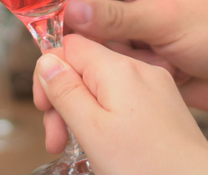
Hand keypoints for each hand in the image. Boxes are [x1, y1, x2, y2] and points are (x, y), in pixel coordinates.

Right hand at [31, 35, 207, 173]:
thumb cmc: (148, 164)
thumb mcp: (93, 128)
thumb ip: (65, 90)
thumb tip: (46, 60)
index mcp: (119, 67)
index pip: (70, 45)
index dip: (49, 71)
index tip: (43, 105)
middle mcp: (139, 70)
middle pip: (86, 68)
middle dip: (63, 99)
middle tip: (54, 137)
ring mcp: (155, 87)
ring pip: (103, 87)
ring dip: (82, 112)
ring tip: (71, 146)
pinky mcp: (164, 106)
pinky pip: (124, 100)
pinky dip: (107, 117)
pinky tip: (103, 141)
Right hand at [63, 0, 207, 111]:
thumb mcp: (169, 17)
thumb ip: (118, 16)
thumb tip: (72, 10)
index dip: (74, 10)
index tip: (57, 33)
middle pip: (93, 20)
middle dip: (92, 42)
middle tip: (89, 59)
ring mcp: (143, 32)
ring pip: (103, 48)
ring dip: (111, 63)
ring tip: (138, 66)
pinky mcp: (147, 60)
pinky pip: (119, 69)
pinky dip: (124, 77)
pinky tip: (142, 79)